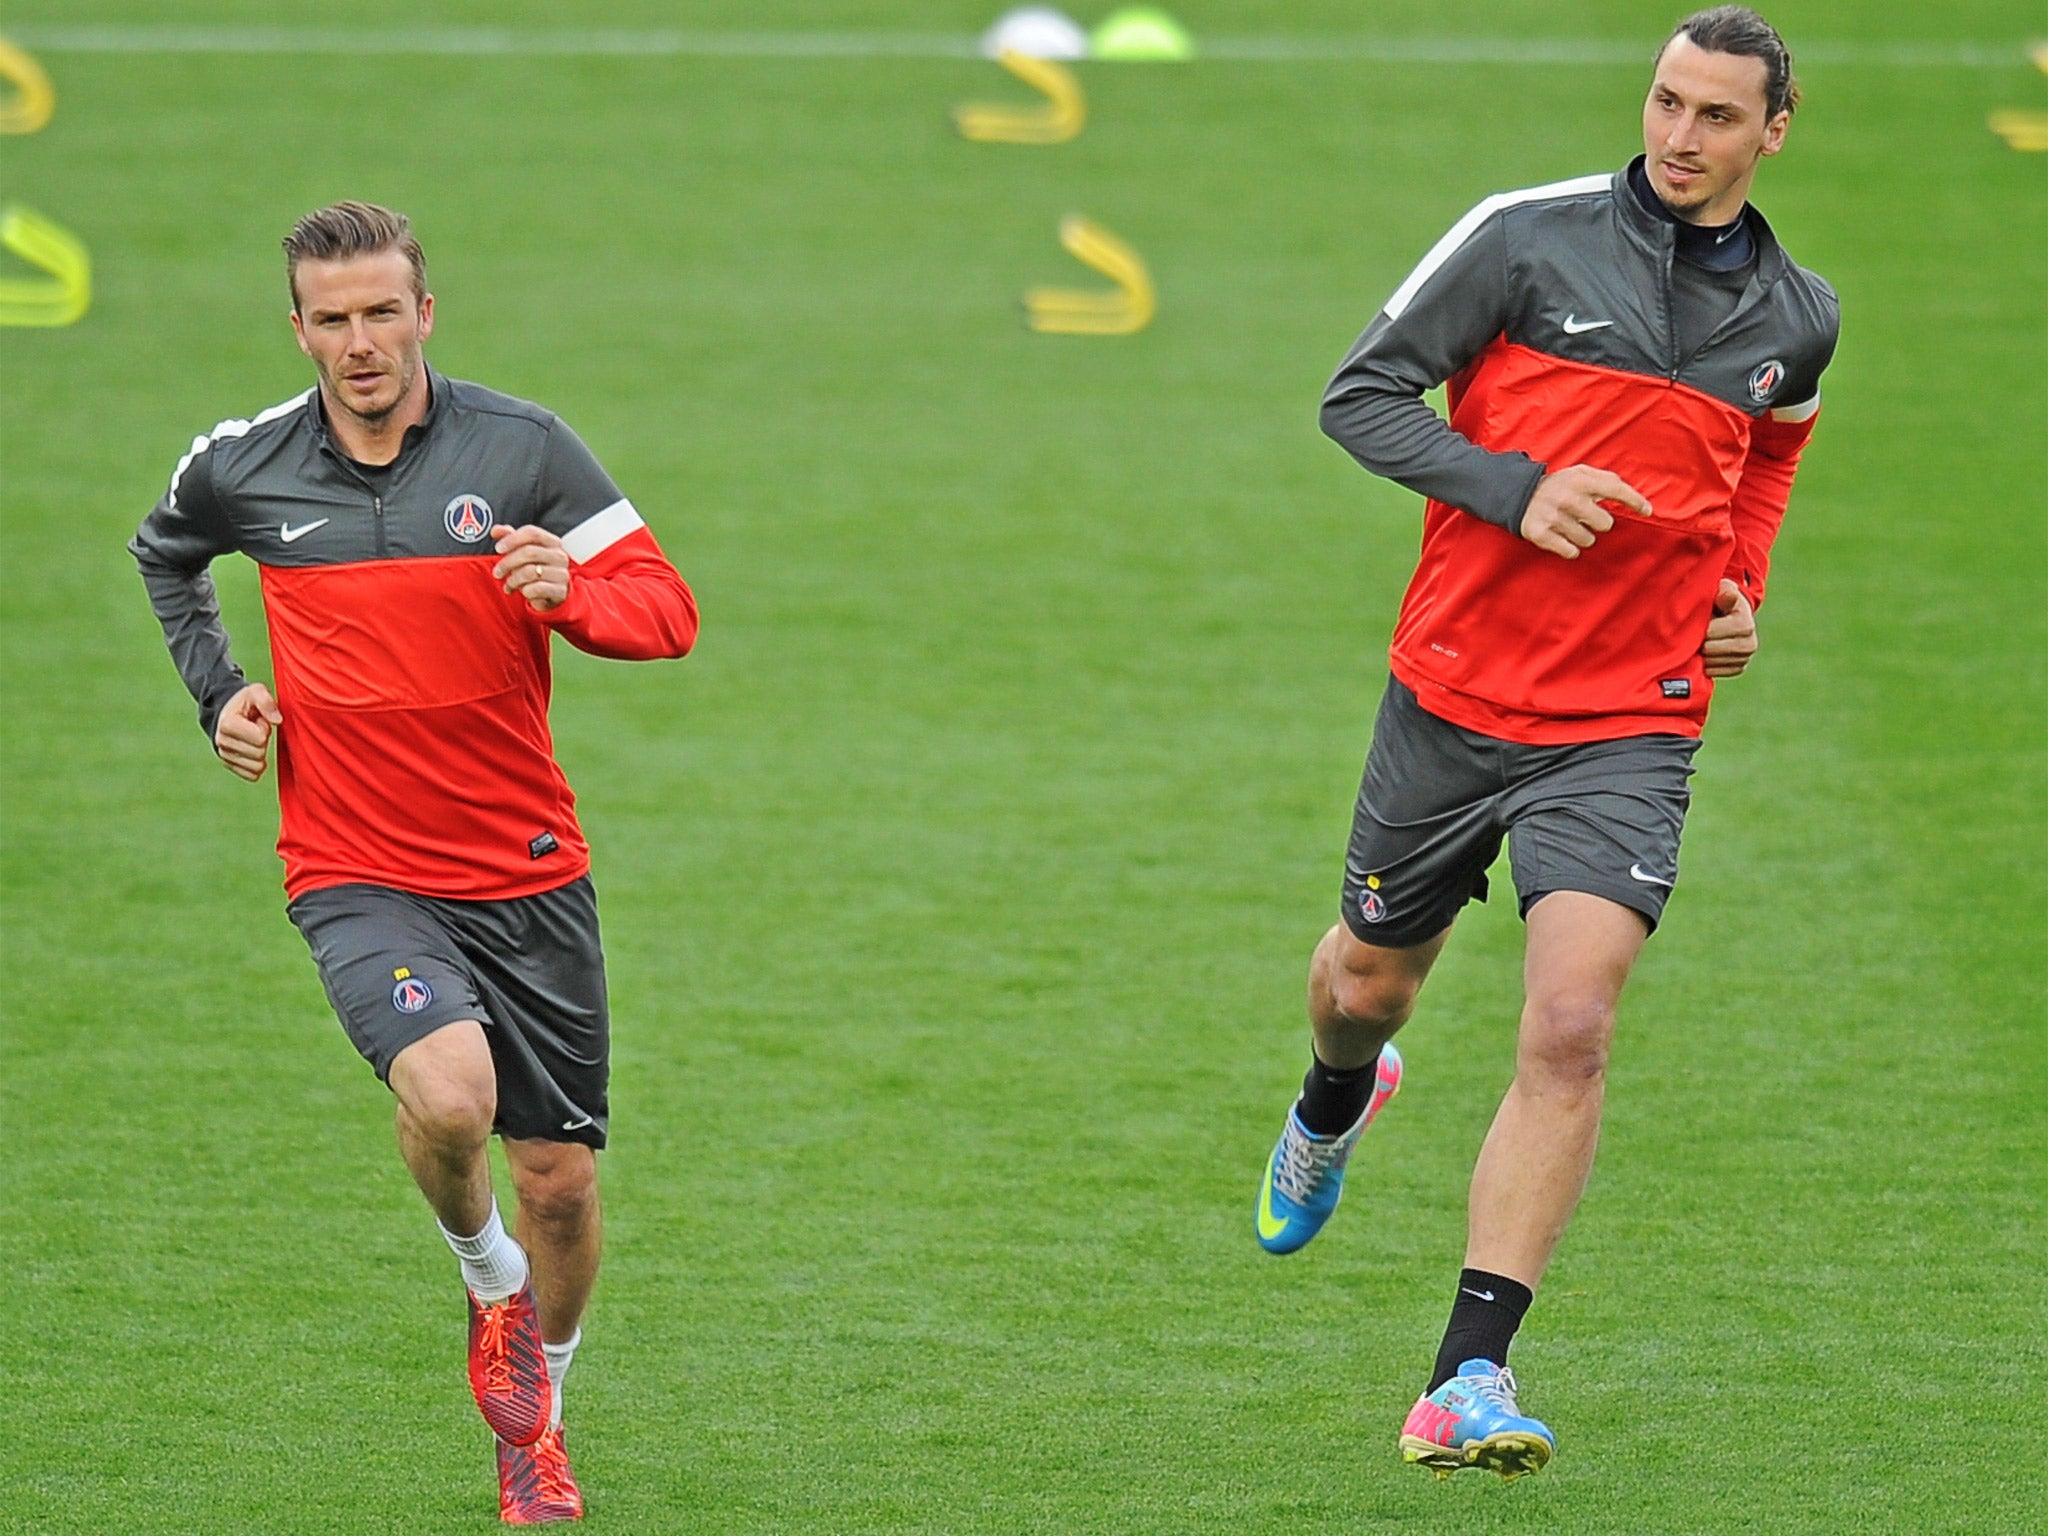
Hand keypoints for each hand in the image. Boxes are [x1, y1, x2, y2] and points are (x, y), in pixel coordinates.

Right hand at [215, 682, 281, 781]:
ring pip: (256, 767)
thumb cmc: (245, 701)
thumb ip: (267, 702)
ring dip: (261, 753)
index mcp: (227, 724)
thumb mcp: (256, 692)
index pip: (260, 738)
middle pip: (259, 754)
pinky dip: (258, 766)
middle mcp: (221, 742)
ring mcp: (224, 756)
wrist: (227, 710)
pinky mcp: (230, 765)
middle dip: (263, 740)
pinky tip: (253, 750)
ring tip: (253, 738)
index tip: (258, 720)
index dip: (264, 727)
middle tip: (256, 728)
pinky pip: (252, 776)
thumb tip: (278, 720)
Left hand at [491, 524, 570, 611]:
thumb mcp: (522, 551)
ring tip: (509, 584)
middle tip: (497, 572)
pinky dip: (525, 592)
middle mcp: (560, 556)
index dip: (512, 539)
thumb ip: (510, 538)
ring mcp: (562, 574)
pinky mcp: (560, 591)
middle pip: (529, 552)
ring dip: (514, 580)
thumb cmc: (536, 568)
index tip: (498, 548)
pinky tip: (523, 592)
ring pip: (530, 572)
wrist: (552, 593)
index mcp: (552, 542)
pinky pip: (536, 589)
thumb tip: (496, 530)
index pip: (532, 533)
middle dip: (508, 563)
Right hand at [1520, 464, 1652, 559]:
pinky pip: (1571, 552)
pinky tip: (1563, 538)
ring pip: (1588, 540)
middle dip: (1598, 522)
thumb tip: (1634, 497)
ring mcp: (1554, 518)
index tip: (1647, 511)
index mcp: (1580, 480)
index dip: (1635, 501)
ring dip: (1583, 536)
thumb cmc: (1559, 486)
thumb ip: (1606, 481)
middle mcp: (1568, 499)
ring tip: (1571, 526)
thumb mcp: (1580, 474)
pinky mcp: (1541, 535)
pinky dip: (1570, 548)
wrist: (1519, 495)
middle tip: (1585, 516)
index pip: (1616, 490)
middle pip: (1605, 524)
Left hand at [1701, 578, 1757, 677]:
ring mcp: (1745, 658)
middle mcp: (1750, 644)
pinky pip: (1714, 672)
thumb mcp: (1723, 591)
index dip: (1698, 628)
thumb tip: (1729, 595)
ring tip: (1699, 640)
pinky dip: (1704, 664)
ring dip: (1700, 653)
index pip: (1710, 633)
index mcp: (1745, 625)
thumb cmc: (1722, 601)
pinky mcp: (1738, 668)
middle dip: (1698, 641)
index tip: (1695, 621)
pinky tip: (1704, 652)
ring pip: (1710, 663)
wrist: (1730, 616)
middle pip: (1709, 650)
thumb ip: (1725, 592)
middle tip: (1695, 632)